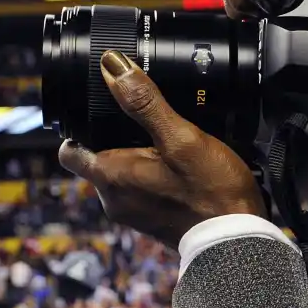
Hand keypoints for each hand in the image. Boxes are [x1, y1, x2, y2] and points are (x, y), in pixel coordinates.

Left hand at [59, 51, 266, 249]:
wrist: (238, 242)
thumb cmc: (212, 193)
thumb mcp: (181, 138)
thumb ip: (145, 103)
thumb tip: (113, 66)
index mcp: (110, 177)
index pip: (70, 150)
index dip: (79, 129)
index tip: (101, 116)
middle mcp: (114, 200)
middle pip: (101, 161)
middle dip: (119, 143)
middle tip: (152, 128)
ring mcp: (135, 217)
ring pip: (125, 178)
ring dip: (142, 163)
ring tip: (173, 150)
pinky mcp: (156, 225)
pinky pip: (145, 194)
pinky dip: (157, 181)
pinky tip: (184, 174)